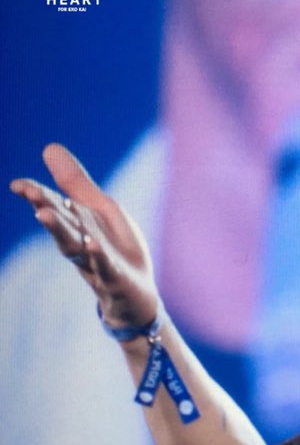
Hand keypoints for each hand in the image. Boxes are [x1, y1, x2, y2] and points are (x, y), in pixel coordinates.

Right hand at [9, 143, 159, 329]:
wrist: (136, 296)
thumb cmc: (116, 249)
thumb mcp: (99, 210)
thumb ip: (75, 183)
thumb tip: (49, 147)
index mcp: (77, 223)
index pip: (54, 207)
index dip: (37, 194)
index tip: (17, 185)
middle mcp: (82, 242)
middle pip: (61, 224)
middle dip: (46, 208)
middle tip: (30, 192)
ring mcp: (98, 262)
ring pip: (75, 246)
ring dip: (60, 230)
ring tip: (44, 215)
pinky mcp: (116, 279)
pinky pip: (105, 266)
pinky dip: (98, 256)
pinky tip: (92, 245)